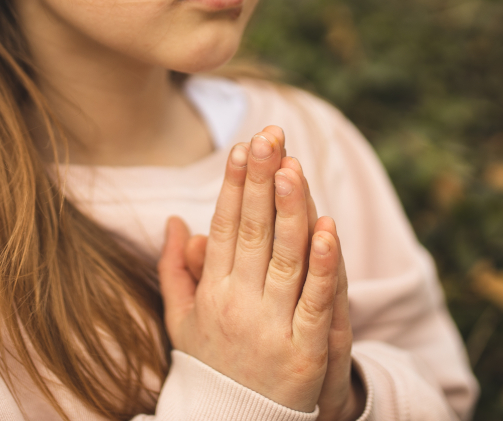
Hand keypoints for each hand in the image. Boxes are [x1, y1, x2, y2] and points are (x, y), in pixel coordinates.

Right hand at [158, 127, 342, 411]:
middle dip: (262, 180)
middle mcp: (238, 304)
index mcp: (211, 292)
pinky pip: (314, 303)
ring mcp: (270, 327)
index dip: (236, 186)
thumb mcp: (181, 320)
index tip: (244, 146)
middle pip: (253, 232)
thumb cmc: (211, 367)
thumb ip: (175, 269)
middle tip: (271, 135)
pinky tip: (327, 230)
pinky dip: (321, 267)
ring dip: (290, 210)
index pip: (225, 227)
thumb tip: (175, 222)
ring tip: (294, 167)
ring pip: (284, 259)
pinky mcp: (303, 353)